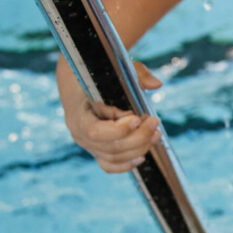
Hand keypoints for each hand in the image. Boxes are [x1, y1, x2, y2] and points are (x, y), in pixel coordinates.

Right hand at [56, 56, 162, 173]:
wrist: (76, 83)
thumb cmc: (96, 73)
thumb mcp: (114, 68)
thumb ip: (136, 74)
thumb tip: (156, 85)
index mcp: (77, 113)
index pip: (96, 132)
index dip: (120, 130)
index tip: (138, 118)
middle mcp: (78, 133)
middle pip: (110, 147)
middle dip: (138, 138)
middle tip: (154, 123)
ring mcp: (87, 144)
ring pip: (114, 157)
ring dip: (138, 148)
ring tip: (155, 134)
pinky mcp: (95, 150)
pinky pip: (109, 165)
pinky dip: (126, 164)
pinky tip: (141, 156)